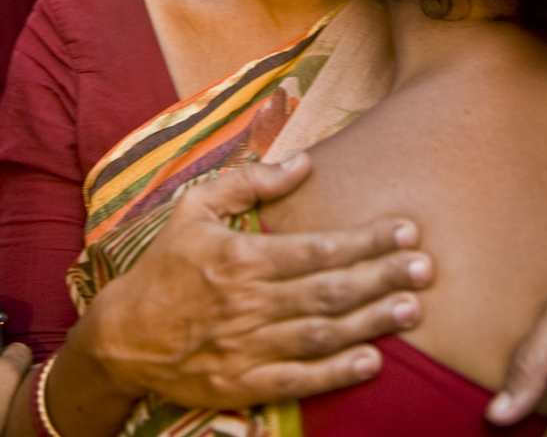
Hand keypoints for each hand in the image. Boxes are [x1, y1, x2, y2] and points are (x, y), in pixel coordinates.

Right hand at [67, 154, 432, 410]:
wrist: (121, 336)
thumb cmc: (165, 264)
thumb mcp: (194, 207)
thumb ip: (249, 181)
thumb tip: (304, 163)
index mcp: (241, 258)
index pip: (317, 248)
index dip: (365, 240)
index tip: (405, 230)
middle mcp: (249, 303)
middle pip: (329, 290)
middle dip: (382, 277)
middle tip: (425, 267)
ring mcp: (246, 347)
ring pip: (320, 334)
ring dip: (370, 322)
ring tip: (412, 308)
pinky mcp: (242, 384)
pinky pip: (297, 381)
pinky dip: (336, 374)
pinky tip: (372, 361)